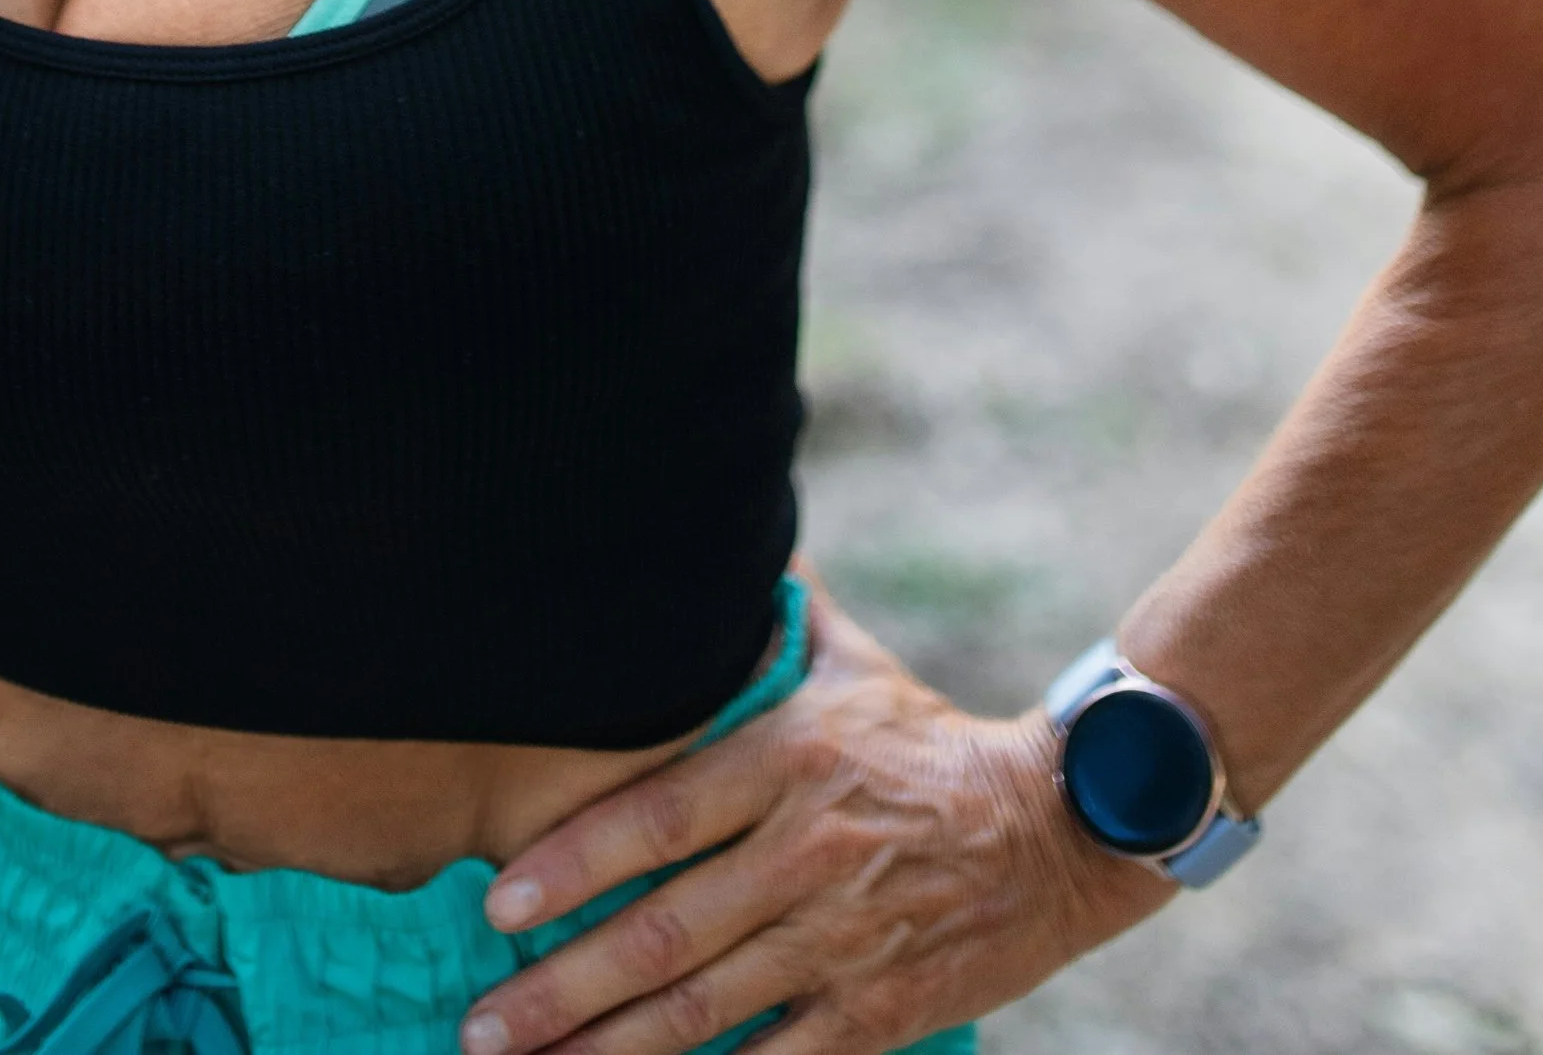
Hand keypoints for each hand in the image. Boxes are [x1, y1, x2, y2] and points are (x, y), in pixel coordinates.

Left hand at [461, 585, 1163, 1054]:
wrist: (1061, 827)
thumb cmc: (931, 738)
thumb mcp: (852, 664)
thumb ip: (775, 617)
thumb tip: (717, 539)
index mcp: (787, 761)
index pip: (658, 815)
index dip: (572, 863)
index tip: (497, 903)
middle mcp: (804, 852)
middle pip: (662, 933)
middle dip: (559, 988)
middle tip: (481, 1027)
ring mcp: (840, 937)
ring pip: (704, 1009)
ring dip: (607, 1050)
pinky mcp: (878, 1008)